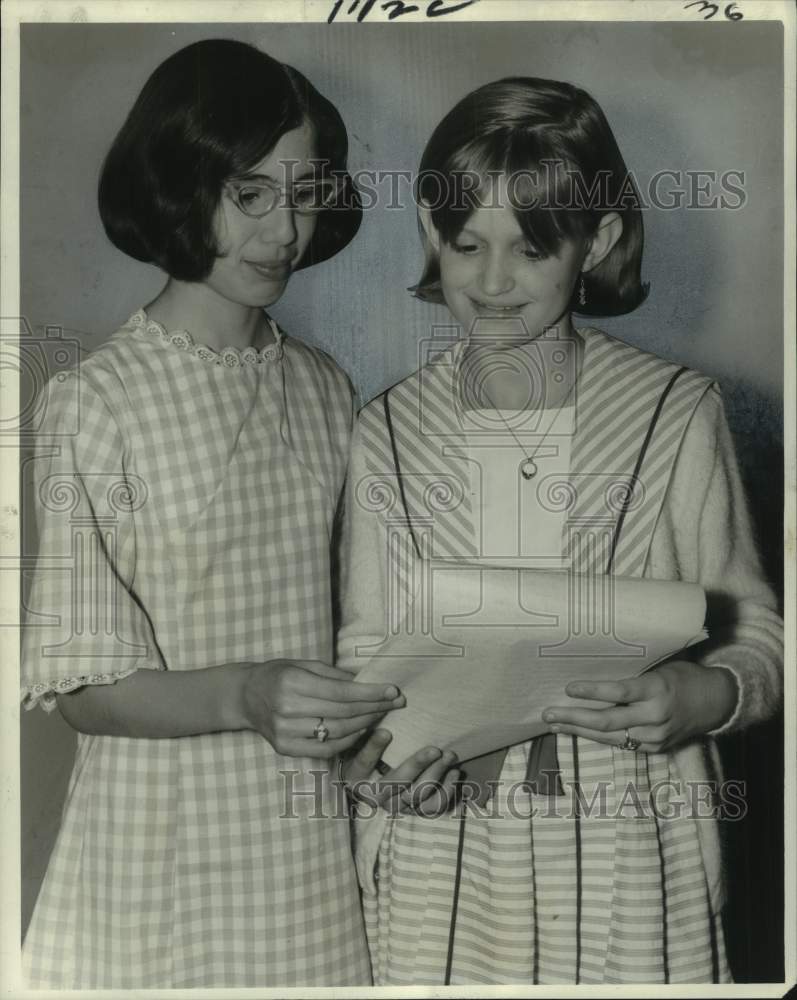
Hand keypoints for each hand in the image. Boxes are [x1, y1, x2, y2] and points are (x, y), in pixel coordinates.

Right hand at [237, 659, 404, 758]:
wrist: (244, 696)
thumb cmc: (278, 675)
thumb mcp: (304, 664)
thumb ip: (335, 675)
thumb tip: (368, 682)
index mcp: (292, 682)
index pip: (341, 692)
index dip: (370, 693)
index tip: (393, 691)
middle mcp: (287, 709)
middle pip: (343, 713)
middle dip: (374, 708)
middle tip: (396, 702)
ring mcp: (284, 731)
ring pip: (337, 732)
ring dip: (365, 724)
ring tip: (381, 714)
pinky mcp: (285, 748)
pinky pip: (325, 748)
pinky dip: (348, 741)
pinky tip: (361, 730)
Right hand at [341, 729, 460, 814]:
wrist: (374, 788)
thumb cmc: (369, 763)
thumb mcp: (361, 749)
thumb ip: (369, 738)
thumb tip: (383, 724)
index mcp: (358, 778)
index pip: (364, 762)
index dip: (374, 748)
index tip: (387, 732)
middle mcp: (377, 797)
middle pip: (398, 782)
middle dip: (418, 764)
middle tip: (435, 749)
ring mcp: (398, 807)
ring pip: (418, 795)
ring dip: (437, 774)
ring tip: (449, 756)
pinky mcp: (415, 812)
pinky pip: (433, 807)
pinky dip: (446, 791)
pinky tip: (454, 773)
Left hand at [541, 659, 737, 753]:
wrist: (716, 702)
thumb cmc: (683, 676)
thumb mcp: (660, 667)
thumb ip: (634, 675)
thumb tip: (594, 666)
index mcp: (657, 689)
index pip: (619, 692)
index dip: (592, 691)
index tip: (568, 688)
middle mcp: (655, 716)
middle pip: (607, 721)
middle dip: (574, 718)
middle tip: (547, 714)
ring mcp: (655, 736)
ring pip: (610, 737)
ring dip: (579, 730)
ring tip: (554, 724)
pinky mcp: (655, 748)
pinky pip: (621, 743)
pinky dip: (597, 737)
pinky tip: (578, 730)